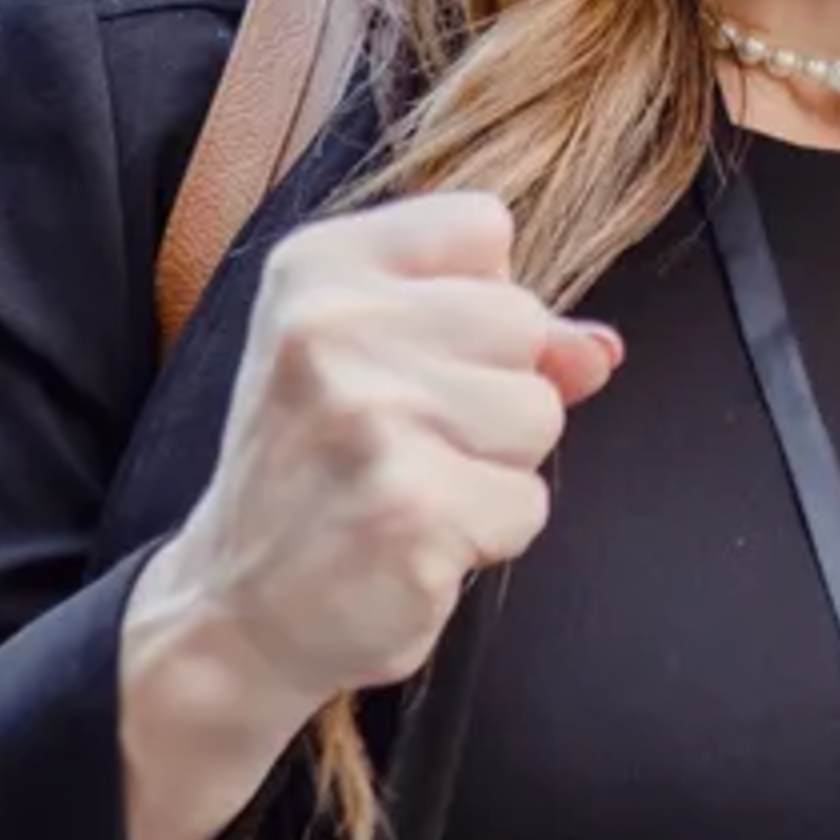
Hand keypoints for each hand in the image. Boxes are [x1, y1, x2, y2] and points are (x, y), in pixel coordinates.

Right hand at [135, 191, 621, 711]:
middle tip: (405, 441)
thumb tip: (600, 351)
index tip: (409, 355)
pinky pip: (529, 503)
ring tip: (412, 488)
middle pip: (524, 320)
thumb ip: (495, 331)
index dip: (478, 298)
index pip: (483, 226)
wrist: (239, 612)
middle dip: (495, 389)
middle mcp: (331, 327)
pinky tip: (415, 543)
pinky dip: (491, 534)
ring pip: (540, 411)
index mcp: (318, 265)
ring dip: (497, 465)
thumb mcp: (375, 359)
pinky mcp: (410, 512)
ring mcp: (370, 419)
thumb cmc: (318, 470)